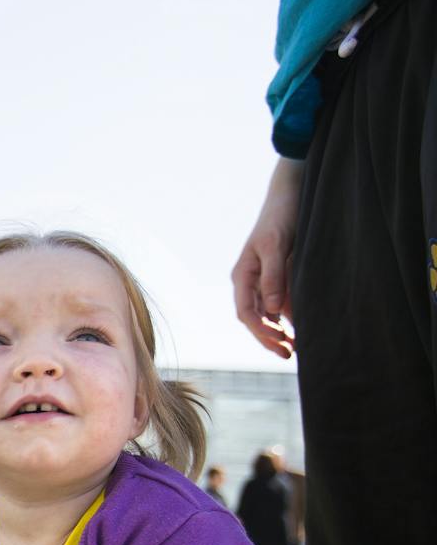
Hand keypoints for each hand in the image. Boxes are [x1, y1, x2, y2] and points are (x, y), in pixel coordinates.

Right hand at [231, 157, 302, 358]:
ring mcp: (265, 279)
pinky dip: (289, 318)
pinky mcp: (280, 275)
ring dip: (280, 332)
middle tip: (290, 354)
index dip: (262, 333)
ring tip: (297, 347)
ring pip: (268, 314)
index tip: (281, 347)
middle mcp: (251, 281)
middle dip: (270, 338)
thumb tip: (270, 311)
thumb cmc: (281, 215)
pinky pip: (281, 303)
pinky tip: (302, 326)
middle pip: (256, 319)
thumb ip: (273, 277)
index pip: (247, 314)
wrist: (292, 190)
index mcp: (243, 275)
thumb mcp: (275, 245)